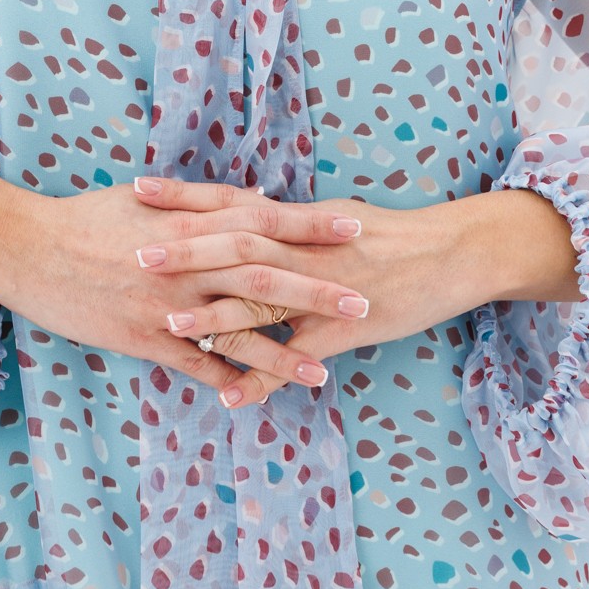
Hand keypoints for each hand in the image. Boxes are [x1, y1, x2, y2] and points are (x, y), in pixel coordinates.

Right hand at [0, 173, 372, 401]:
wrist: (28, 247)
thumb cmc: (90, 217)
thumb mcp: (150, 198)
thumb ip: (206, 201)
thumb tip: (259, 201)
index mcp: (190, 221)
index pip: (264, 219)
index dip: (311, 224)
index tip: (357, 227)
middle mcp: (185, 262)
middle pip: (262, 276)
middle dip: (315, 290)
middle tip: (362, 301)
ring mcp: (164, 303)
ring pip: (234, 331)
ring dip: (281, 352)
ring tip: (323, 370)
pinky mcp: (142, 338)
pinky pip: (191, 365)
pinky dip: (223, 381)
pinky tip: (253, 397)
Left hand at [131, 174, 499, 409]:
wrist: (452, 252)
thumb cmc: (390, 235)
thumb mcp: (332, 219)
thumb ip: (286, 223)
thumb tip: (247, 212)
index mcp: (299, 220)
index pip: (231, 201)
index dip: (185, 196)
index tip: (138, 190)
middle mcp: (306, 248)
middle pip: (237, 244)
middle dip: (186, 249)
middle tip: (135, 254)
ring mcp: (325, 290)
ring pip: (264, 299)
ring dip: (216, 312)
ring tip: (170, 323)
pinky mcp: (345, 328)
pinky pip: (299, 357)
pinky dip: (265, 379)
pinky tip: (232, 398)